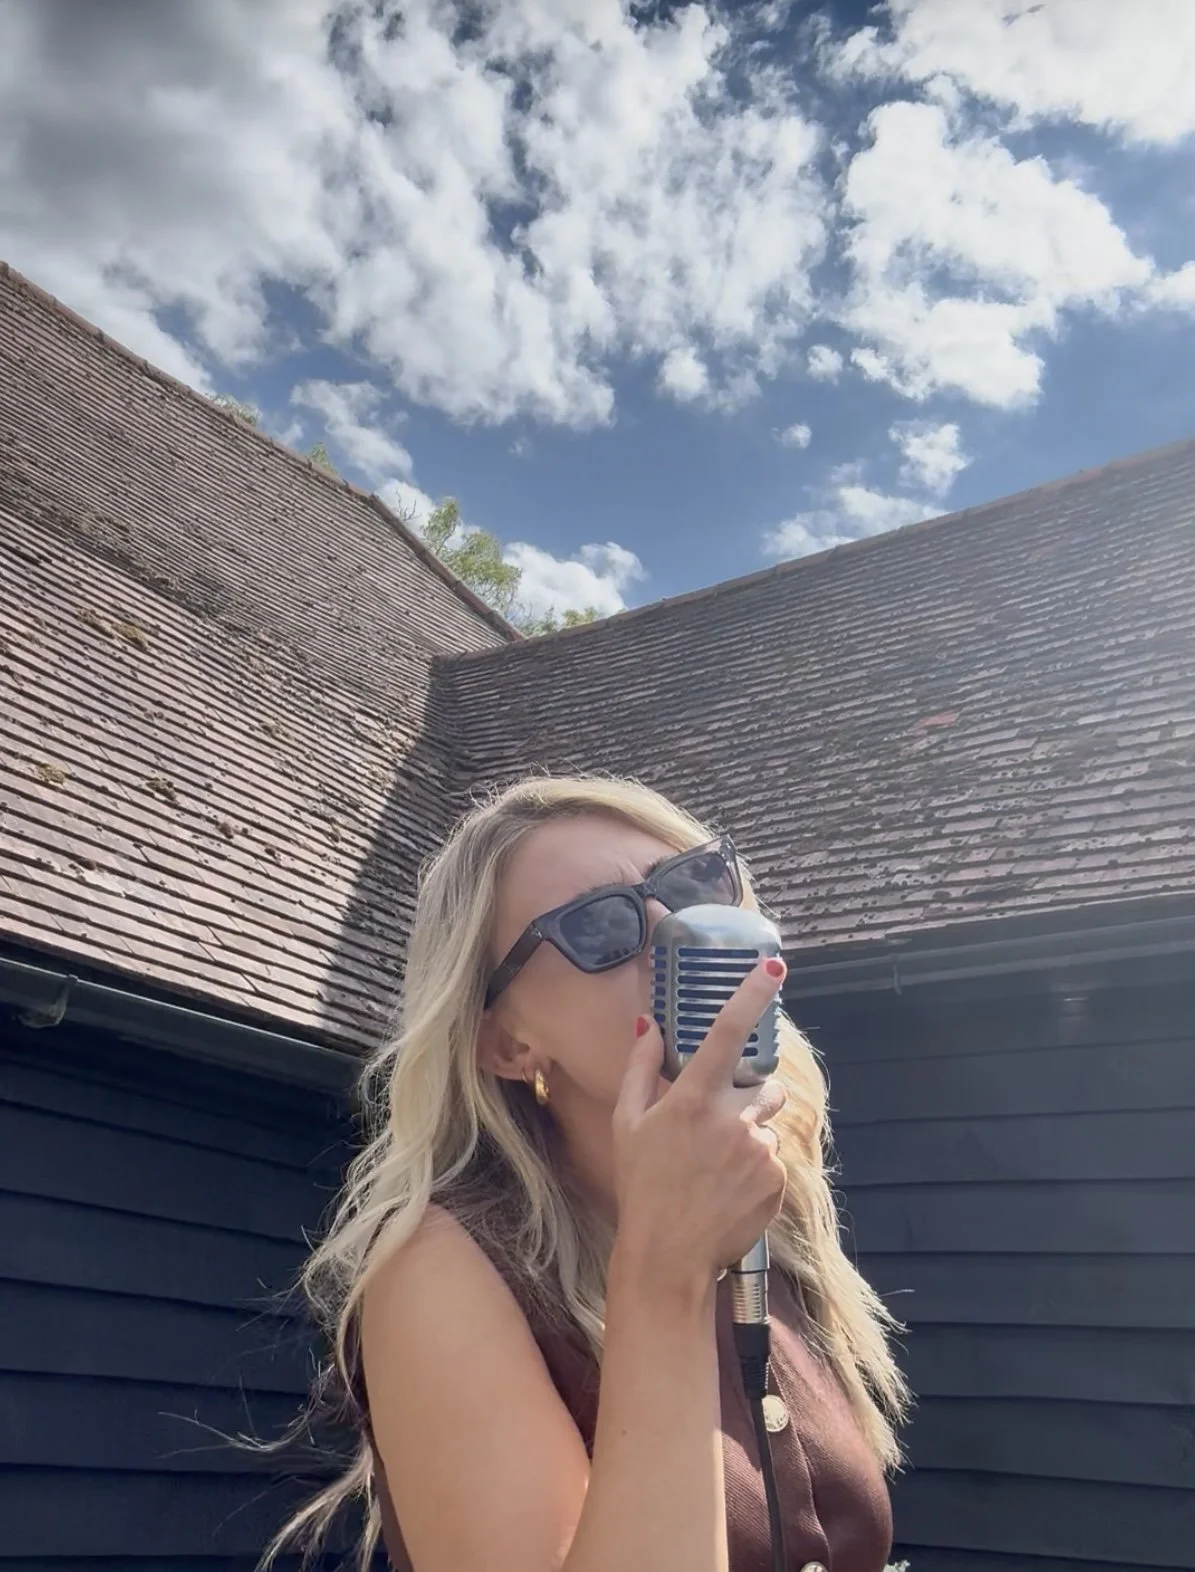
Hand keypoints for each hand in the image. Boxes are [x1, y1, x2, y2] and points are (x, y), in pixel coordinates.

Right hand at [610, 956, 787, 1296]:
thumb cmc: (641, 1185)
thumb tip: (650, 1025)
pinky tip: (728, 1189)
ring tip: (718, 1167)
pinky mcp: (776, 1180)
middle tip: (718, 1126)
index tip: (774, 966)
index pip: (726, 1033)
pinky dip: (756, 1169)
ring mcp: (758, 1151)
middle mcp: (731, 1119)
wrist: (668, 1254)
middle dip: (750, 1096)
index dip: (752, 995)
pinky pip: (774, 1159)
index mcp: (692, 1099)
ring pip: (767, 1125)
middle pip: (764, 1085)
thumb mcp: (626, 1123)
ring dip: (750, 1135)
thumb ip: (639, 1069)